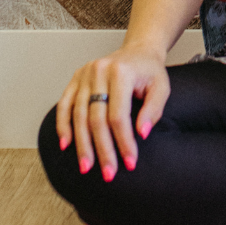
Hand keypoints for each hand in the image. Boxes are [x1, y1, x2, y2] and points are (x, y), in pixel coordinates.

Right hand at [55, 42, 170, 180]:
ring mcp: (84, 74)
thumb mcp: (161, 88)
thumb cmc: (150, 71)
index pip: (119, 116)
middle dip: (102, 149)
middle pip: (96, 119)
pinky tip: (66, 145)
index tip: (129, 163)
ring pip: (78, 115)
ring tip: (86, 167)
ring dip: (82, 145)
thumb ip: (154, 110)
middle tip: (108, 173)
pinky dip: (63, 125)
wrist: (138, 51)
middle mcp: (99, 71)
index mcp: (121, 73)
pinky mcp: (75, 78)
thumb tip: (142, 134)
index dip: (124, 142)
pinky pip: (64, 105)